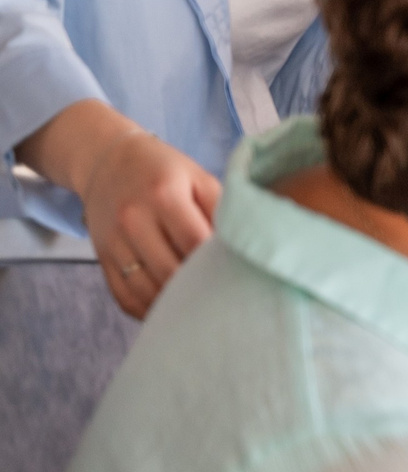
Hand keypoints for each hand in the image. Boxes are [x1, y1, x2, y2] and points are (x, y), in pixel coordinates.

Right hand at [81, 130, 219, 319]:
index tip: (238, 274)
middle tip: (224, 297)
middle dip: (198, 287)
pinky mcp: (102, 258)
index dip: (217, 262)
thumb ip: (221, 209)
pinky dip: (147, 310)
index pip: (195, 241)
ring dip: (173, 304)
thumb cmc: (166, 171)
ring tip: (200, 308)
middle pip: (169, 270)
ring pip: (145, 290)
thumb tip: (242, 245)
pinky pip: (123, 296)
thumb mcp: (199, 178)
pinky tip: (170, 309)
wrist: (109, 161)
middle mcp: (133, 220)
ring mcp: (113, 242)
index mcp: (163, 195)